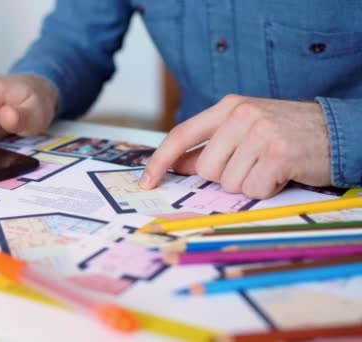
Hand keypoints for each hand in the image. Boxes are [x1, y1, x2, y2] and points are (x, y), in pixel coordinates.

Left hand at [139, 95, 330, 198]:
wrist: (337, 131)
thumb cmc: (286, 133)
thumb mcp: (246, 129)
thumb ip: (212, 144)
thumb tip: (179, 164)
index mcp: (228, 107)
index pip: (182, 134)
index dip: (160, 160)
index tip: (147, 181)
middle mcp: (241, 115)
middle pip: (207, 169)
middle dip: (226, 176)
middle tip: (252, 165)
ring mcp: (261, 132)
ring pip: (229, 182)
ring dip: (248, 183)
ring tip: (269, 167)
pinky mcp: (279, 153)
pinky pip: (253, 189)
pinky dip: (266, 189)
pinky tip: (281, 174)